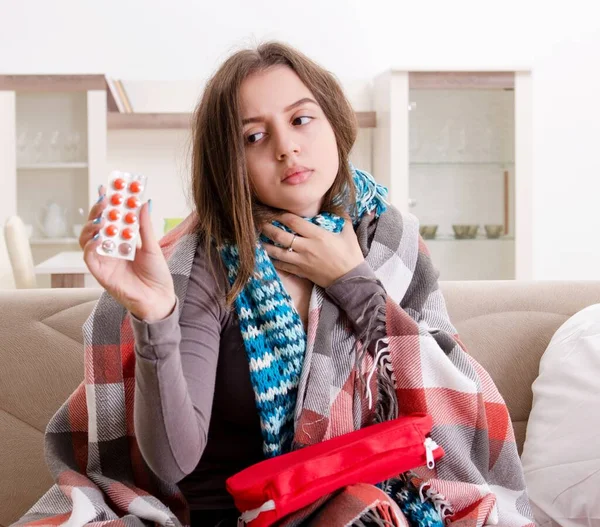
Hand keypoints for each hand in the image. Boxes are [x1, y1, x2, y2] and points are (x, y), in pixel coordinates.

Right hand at [79, 185, 175, 322]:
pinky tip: (99, 237)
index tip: (111, 187)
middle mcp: (110, 248)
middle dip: (99, 211)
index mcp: (123, 241)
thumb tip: (143, 203)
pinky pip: (89, 256)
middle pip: (97, 226)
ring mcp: (104, 260)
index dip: (109, 203)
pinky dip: (91, 245)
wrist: (158, 298)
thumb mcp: (152, 247)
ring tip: (102, 217)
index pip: (112, 218)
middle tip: (106, 199)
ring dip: (92, 226)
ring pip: (87, 239)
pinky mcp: (100, 272)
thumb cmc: (156, 274)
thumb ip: (144, 227)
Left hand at [260, 212, 364, 287]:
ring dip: (266, 245)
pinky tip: (266, 255)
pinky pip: (283, 266)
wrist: (351, 279)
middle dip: (268, 228)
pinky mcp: (301, 272)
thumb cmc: (350, 255)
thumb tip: (336, 203)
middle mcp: (306, 248)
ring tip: (258, 238)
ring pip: (278, 252)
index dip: (281, 215)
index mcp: (317, 236)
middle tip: (259, 222)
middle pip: (281, 236)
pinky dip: (273, 260)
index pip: (294, 222)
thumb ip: (341, 217)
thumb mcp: (348, 233)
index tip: (274, 211)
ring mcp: (302, 261)